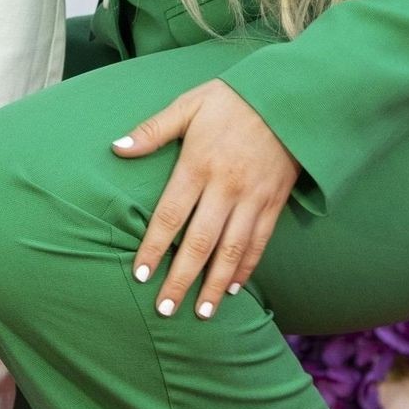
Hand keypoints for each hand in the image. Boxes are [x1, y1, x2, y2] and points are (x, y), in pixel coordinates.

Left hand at [112, 79, 299, 318]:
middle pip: (199, 243)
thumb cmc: (234, 99)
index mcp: (198, 165)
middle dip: (182, 279)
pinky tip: (234, 287)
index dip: (154, 248)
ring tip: (202, 313)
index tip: (141, 276)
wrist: (291, 95)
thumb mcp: (190, 104)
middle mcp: (225, 187)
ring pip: (231, 250)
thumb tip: (117, 148)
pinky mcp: (274, 202)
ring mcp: (253, 198)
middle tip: (166, 310)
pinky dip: (247, 267)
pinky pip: (259, 242)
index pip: (170, 216)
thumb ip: (153, 130)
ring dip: (215, 283)